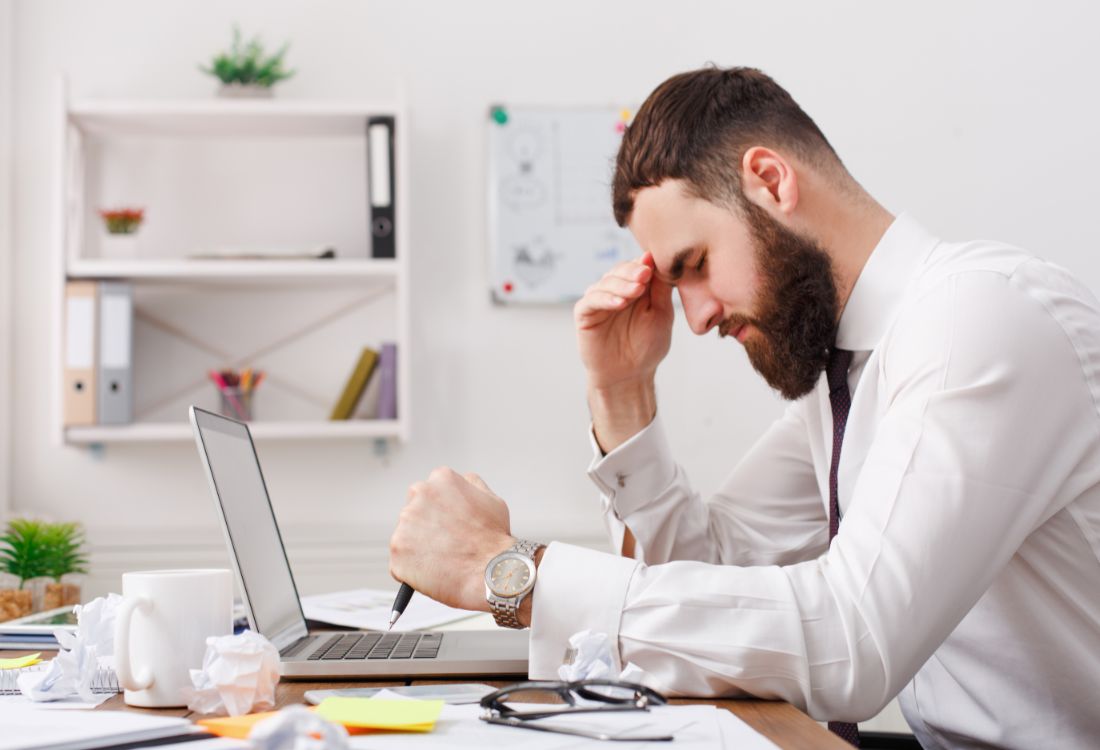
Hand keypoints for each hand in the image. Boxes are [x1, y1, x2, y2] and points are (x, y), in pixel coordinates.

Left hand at [389, 468, 513, 611]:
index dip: (441, 512)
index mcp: (442, 479)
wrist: (491, 572)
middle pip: (414, 511)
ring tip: (443, 560)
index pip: (430, 492)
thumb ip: (471, 485)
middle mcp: (419, 494)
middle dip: (426, 527)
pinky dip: (412, 569)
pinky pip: (399, 561)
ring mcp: (405, 522)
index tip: (448, 526)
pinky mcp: (396, 549)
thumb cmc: (494, 540)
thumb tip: (463, 483)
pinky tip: (433, 572)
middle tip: (446, 544)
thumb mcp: (492, 499)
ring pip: (406, 536)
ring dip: (418, 548)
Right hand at [574, 253, 673, 391]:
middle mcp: (615, 290)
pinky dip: (605, 299)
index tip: (654, 261)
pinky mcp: (584, 314)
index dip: (645, 263)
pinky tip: (619, 303)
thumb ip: (660, 289)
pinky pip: (591, 301)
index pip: (637, 266)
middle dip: (633, 271)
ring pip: (605, 283)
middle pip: (620, 270)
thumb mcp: (661, 315)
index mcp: (635, 287)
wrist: (630, 375)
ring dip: (622, 284)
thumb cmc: (647, 346)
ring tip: (637, 290)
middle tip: (645, 275)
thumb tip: (658, 261)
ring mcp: (599, 301)